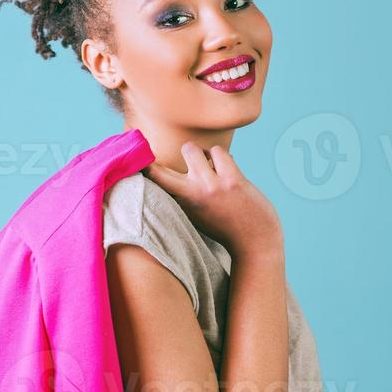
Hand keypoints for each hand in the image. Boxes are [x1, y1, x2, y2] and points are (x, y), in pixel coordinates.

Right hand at [143, 141, 282, 257]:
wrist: (255, 242)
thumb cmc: (225, 227)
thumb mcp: (195, 216)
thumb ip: (182, 197)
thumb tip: (165, 170)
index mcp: (179, 207)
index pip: (150, 187)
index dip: (139, 173)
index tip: (135, 163)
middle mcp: (190, 196)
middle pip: (157, 170)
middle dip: (159, 164)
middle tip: (182, 162)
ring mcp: (210, 186)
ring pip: (191, 149)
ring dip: (200, 153)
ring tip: (210, 165)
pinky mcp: (231, 180)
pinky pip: (218, 151)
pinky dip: (221, 156)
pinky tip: (226, 168)